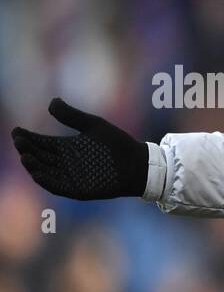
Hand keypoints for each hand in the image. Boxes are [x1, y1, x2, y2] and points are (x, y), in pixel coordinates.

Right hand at [11, 98, 148, 199]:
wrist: (139, 164)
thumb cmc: (118, 144)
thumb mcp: (94, 126)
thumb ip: (72, 116)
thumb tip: (51, 102)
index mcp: (66, 147)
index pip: (41, 143)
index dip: (27, 138)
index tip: (17, 131)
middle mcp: (65, 163)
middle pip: (40, 157)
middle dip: (27, 150)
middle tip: (20, 141)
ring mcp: (71, 177)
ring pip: (45, 172)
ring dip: (33, 166)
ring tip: (25, 156)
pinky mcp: (79, 190)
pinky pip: (59, 187)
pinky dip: (47, 181)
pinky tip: (37, 173)